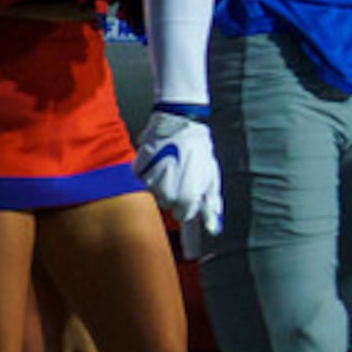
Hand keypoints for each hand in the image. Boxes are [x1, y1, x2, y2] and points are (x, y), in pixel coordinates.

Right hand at [136, 110, 222, 235]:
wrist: (179, 124)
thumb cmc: (199, 150)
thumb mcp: (212, 176)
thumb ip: (211, 203)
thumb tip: (213, 227)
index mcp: (186, 198)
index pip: (184, 215)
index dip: (190, 202)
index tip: (192, 190)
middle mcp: (166, 194)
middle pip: (168, 204)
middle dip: (176, 192)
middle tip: (182, 172)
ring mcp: (150, 183)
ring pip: (155, 192)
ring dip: (163, 181)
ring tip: (172, 163)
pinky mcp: (137, 171)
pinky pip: (143, 179)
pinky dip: (150, 171)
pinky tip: (160, 159)